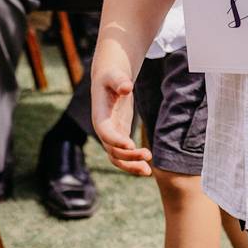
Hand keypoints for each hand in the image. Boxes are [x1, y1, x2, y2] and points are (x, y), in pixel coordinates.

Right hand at [91, 60, 150, 175]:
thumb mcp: (114, 75)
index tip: (131, 145)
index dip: (115, 140)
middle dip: (128, 156)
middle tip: (148, 155)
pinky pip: (124, 155)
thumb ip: (119, 81)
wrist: (109, 79)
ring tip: (147, 171)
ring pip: (117, 158)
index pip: (105, 131)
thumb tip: (127, 87)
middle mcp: (103, 129)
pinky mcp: (120, 135)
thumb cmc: (112, 75)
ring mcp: (111, 134)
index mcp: (99, 115)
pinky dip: (134, 162)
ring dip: (130, 166)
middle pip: (112, 149)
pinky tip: (147, 168)